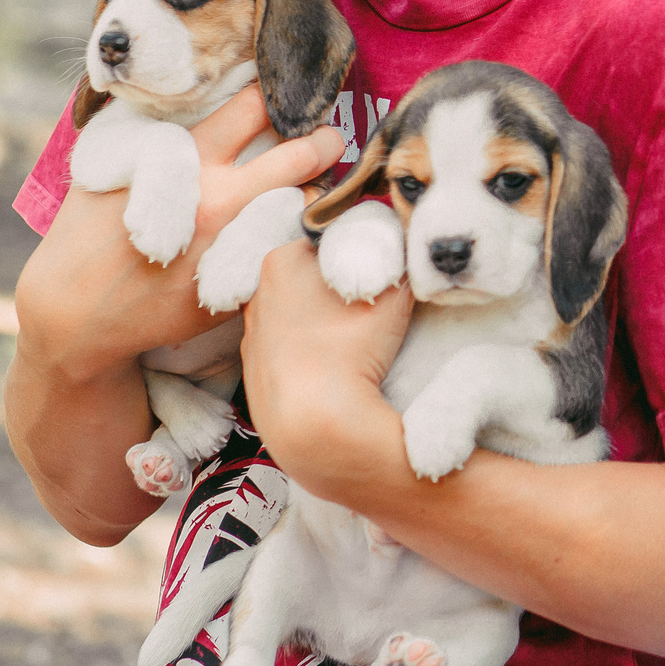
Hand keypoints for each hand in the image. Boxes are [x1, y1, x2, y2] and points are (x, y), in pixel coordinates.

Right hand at [16, 88, 344, 375]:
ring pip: (305, 202)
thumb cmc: (88, 231)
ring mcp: (234, 243)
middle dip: (323, 139)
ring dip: (316, 189)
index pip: (255, 105)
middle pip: (300, 153)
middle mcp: (219, 197)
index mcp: (187, 158)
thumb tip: (190, 85)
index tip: (287, 97)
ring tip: (316, 183)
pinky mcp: (240, 284)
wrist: (75, 313)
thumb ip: (156, 125)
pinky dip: (297, 235)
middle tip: (327, 136)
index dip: (277, 95)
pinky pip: (289, 249)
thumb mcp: (111, 162)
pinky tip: (293, 229)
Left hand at [239, 236, 412, 500]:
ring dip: (324, 321)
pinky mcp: (254, 373)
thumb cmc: (353, 349)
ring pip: (298, 313)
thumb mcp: (394, 291)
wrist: (315, 425)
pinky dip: (310, 353)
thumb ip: (402, 258)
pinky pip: (289, 350)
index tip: (380, 273)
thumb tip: (412, 243)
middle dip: (340, 286)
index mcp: (281, 260)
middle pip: (311, 276)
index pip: (329, 240)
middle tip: (372, 306)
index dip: (359, 254)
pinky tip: (334, 367)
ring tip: (355, 342)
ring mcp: (252, 336)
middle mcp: (257, 293)